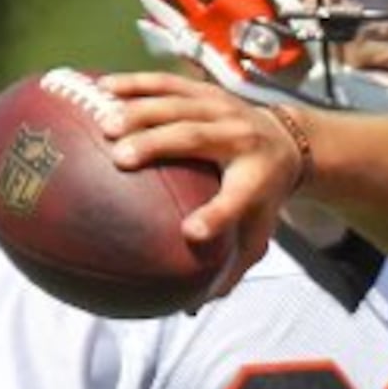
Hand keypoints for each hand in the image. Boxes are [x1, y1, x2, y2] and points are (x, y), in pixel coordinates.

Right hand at [100, 71, 298, 294]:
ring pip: (179, 104)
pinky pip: (168, 83)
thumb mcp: (258, 233)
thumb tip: (194, 306)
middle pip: (198, 139)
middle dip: (159, 145)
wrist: (288, 142)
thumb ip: (231, 267)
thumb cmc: (262, 196)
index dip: (215, 217)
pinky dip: (135, 83)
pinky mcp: (207, 91)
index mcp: (256, 179)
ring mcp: (224, 109)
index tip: (190, 232)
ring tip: (102, 122)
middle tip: (120, 158)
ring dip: (140, 110)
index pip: (236, 202)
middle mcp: (242, 139)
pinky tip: (99, 86)